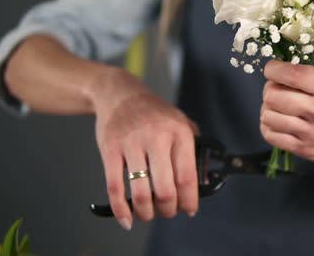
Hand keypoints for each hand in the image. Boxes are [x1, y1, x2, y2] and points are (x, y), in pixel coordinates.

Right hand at [89, 68, 198, 229]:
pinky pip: (114, 187)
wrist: (120, 94)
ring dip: (146, 212)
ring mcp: (131, 144)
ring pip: (140, 192)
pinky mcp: (110, 149)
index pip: (187, 177)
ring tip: (148, 214)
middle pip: (166, 190)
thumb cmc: (154, 113)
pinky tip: (126, 219)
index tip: (189, 209)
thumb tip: (203, 181)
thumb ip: (194, 148)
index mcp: (179, 133)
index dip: (190, 200)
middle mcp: (157, 137)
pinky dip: (120, 209)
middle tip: (168, 211)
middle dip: (168, 209)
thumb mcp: (180, 122)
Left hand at [260, 60, 313, 165]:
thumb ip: (309, 76)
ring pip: (268, 116)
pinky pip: (271, 136)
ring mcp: (311, 134)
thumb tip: (276, 72)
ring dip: (268, 108)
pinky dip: (268, 125)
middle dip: (269, 89)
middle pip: (274, 96)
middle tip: (276, 89)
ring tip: (277, 106)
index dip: (273, 70)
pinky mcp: (304, 150)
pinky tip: (277, 121)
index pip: (292, 75)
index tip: (271, 69)